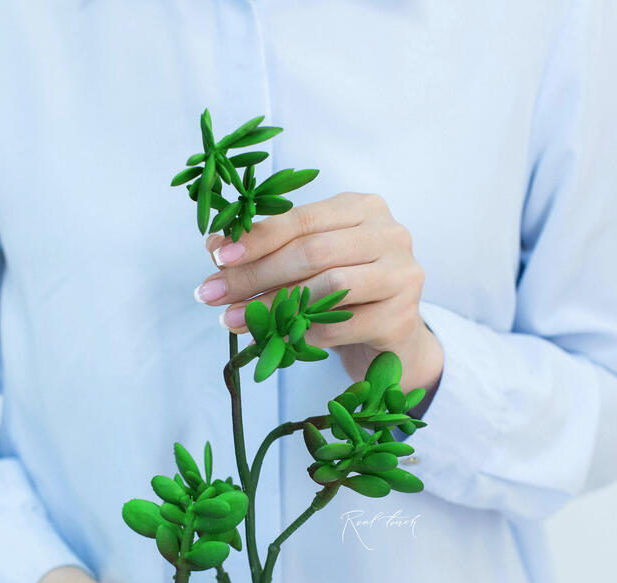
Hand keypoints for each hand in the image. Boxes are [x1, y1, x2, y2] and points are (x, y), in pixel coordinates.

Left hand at [196, 191, 443, 396]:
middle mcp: (390, 234)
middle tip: (213, 294)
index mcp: (362, 208)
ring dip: (273, 306)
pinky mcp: (402, 318)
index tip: (217, 257)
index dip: (257, 238)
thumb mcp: (306, 263)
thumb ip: (269, 249)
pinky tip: (276, 340)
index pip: (302, 218)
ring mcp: (402, 275)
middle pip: (313, 252)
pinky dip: (303, 333)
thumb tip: (214, 244)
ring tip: (233, 320)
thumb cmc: (344, 294)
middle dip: (256, 274)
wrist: (391, 340)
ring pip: (328, 287)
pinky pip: (341, 326)